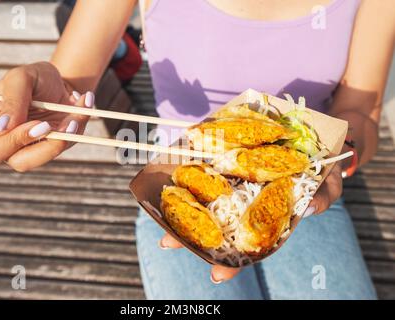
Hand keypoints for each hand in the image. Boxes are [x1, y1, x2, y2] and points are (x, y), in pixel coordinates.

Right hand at [0, 62, 92, 171]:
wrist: (57, 78)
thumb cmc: (32, 77)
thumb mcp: (20, 78)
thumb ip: (11, 101)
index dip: (15, 142)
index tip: (38, 124)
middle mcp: (9, 143)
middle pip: (21, 163)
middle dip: (46, 147)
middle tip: (65, 127)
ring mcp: (33, 147)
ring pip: (49, 155)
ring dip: (68, 135)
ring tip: (76, 112)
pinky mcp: (55, 145)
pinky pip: (69, 142)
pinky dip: (79, 124)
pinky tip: (84, 102)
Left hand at [158, 164, 342, 282]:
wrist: (308, 134)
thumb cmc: (318, 167)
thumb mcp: (328, 182)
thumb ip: (324, 195)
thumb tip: (312, 207)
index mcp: (264, 217)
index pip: (244, 246)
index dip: (231, 263)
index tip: (216, 275)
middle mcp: (244, 201)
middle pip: (213, 223)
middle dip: (190, 235)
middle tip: (168, 243)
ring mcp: (232, 179)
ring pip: (203, 196)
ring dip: (181, 203)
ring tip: (161, 210)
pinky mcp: (225, 154)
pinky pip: (205, 161)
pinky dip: (189, 164)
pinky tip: (171, 168)